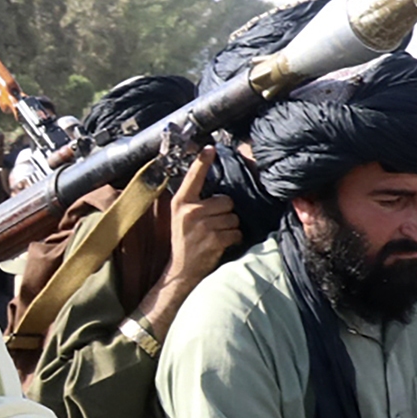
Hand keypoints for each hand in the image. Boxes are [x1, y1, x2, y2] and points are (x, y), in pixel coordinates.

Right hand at [163, 150, 242, 287]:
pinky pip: (236, 232)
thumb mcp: (181, 216)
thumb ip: (194, 201)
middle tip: (213, 223)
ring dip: (230, 227)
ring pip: (233, 217)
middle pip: (226, 200)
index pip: (194, 176)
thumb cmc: (184, 240)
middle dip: (225, 212)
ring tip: (216, 234)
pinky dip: (233, 238)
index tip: (210, 148)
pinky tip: (221, 243)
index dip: (203, 161)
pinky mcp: (214, 238)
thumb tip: (216, 189)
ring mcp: (202, 225)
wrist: (182, 269)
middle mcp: (190, 210)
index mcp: (181, 202)